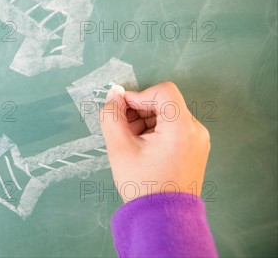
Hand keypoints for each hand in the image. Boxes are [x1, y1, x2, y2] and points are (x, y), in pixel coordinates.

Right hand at [99, 82, 210, 201]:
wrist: (163, 219)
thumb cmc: (141, 184)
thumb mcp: (119, 147)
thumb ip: (112, 115)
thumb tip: (114, 94)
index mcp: (181, 128)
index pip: (163, 91)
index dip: (139, 95)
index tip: (123, 110)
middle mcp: (196, 130)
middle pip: (165, 102)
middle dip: (140, 111)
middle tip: (123, 131)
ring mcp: (199, 140)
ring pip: (168, 114)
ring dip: (146, 121)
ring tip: (132, 143)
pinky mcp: (196, 148)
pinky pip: (175, 128)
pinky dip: (157, 130)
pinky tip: (144, 148)